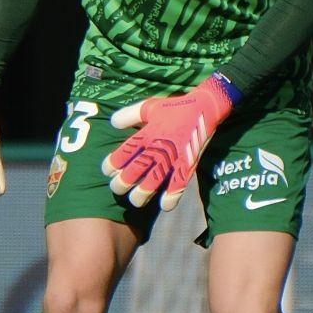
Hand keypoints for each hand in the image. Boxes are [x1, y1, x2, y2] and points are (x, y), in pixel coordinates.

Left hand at [102, 73, 237, 210]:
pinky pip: (178, 185)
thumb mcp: (149, 106)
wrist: (205, 108)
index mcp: (146, 134)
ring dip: (142, 194)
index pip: (123, 153)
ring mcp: (173, 158)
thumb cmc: (174, 107)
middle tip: (116, 189)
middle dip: (122, 183)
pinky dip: (171, 196)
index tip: (107, 171)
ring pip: (153, 182)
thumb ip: (130, 115)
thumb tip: (112, 122)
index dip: (112, 164)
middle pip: (135, 171)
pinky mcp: (188, 165)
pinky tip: (164, 205)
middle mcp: (157, 148)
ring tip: (135, 201)